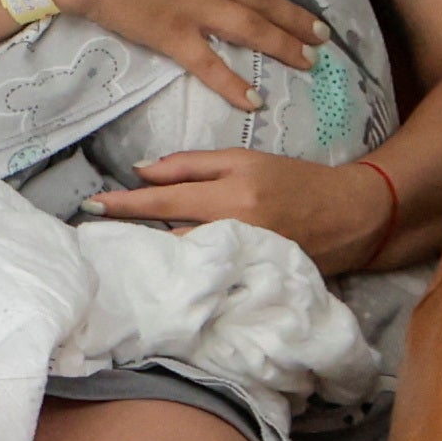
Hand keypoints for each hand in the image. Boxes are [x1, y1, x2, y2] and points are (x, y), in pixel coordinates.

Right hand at [31, 0, 327, 111]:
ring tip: (309, 61)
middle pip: (263, 0)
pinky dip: (234, 85)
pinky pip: (210, 65)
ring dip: (285, 46)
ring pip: (252, 31)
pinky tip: (256, 101)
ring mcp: (197, 10)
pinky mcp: (173, 37)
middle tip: (321, 35)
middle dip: (296, 18)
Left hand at [84, 149, 393, 273]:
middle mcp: (234, 231)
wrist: (351, 216)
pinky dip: (182, 274)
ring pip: (183, 260)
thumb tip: (141, 171)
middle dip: (130, 236)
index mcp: (230, 196)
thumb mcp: (244, 159)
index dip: (125, 204)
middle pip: (167, 237)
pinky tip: (160, 274)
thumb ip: (191, 165)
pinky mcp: (252, 281)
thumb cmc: (294, 180)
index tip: (90, 205)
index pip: (164, 201)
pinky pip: (206, 277)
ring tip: (118, 252)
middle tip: (92, 234)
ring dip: (150, 255)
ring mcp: (243, 261)